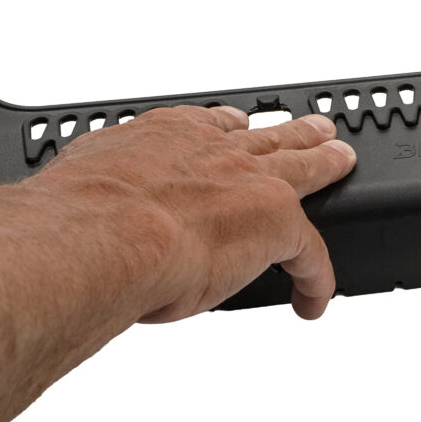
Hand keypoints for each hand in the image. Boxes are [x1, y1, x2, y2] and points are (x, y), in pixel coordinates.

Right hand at [38, 104, 355, 319]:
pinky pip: (311, 254)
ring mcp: (252, 182)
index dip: (230, 127)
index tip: (238, 125)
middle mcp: (215, 151)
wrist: (104, 236)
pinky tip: (316, 297)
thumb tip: (80, 217)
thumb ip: (98, 191)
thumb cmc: (79, 216)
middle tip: (317, 128)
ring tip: (341, 161)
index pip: (210, 124)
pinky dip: (315, 277)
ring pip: (303, 168)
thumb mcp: (86, 183)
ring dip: (324, 165)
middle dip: (293, 132)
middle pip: (268, 135)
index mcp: (167, 138)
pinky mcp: (279, 224)